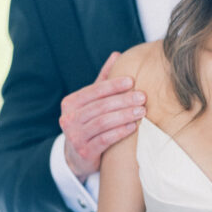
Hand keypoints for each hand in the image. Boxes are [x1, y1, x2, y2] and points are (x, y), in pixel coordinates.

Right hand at [59, 52, 145, 181]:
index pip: (94, 91)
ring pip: (103, 122)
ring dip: (124, 115)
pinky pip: (104, 140)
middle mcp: (69, 119)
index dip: (113, 85)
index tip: (132, 81)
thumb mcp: (93, 101)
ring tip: (142, 111)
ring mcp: (75, 137)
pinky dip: (120, 132)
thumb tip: (117, 55)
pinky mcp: (84, 152)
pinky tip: (133, 127)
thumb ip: (103, 80)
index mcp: (70, 103)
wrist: (78, 156)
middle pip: (100, 106)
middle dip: (123, 100)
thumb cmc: (89, 122)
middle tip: (142, 97)